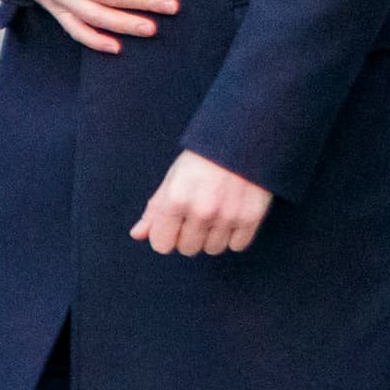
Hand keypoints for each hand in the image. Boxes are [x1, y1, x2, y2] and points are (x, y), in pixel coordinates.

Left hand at [130, 149, 271, 256]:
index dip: (166, 235)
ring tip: (216, 213)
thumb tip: (137, 235)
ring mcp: (228, 216)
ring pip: (213, 249)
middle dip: (189, 235)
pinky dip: (234, 236)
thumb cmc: (202, 160)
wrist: (242, 139)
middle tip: (197, 214)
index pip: (162, 245)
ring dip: (212, 236)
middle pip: (187, 249)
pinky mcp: (251, 218)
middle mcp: (202, 211)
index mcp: (176, 200)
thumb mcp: (172, 179)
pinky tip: (232, 216)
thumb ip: (155, 210)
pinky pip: (237, 246)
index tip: (174, 224)